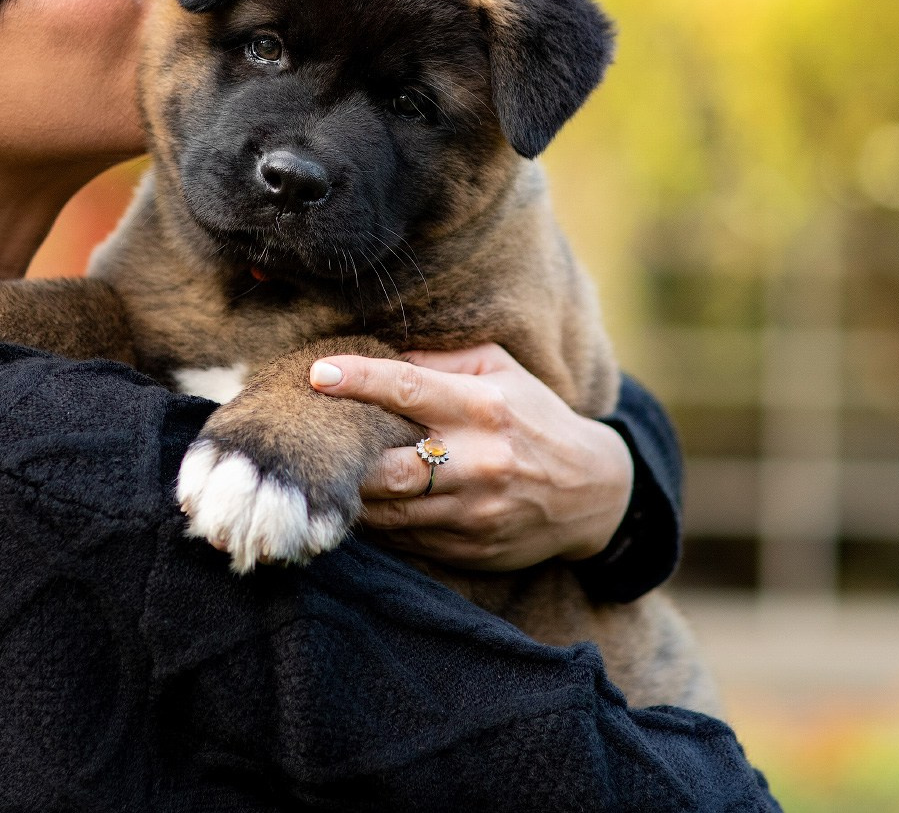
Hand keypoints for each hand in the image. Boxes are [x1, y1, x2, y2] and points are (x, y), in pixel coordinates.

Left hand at [306, 343, 632, 571]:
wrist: (592, 491)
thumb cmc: (535, 418)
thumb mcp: (501, 372)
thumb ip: (442, 358)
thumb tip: (382, 352)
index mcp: (483, 407)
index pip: (409, 389)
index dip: (359, 380)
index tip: (317, 373)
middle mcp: (477, 461)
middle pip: (391, 466)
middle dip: (344, 456)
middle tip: (306, 440)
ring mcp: (473, 511)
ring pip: (391, 509)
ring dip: (351, 494)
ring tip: (320, 474)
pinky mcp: (468, 547)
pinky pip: (405, 536)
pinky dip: (375, 521)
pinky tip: (355, 504)